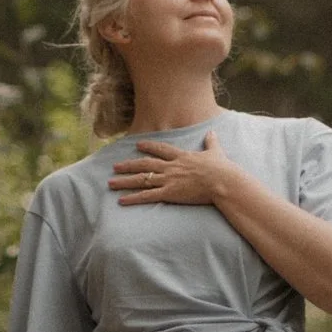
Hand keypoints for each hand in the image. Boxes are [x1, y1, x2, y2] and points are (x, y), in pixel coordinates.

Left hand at [111, 130, 244, 207]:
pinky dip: (133, 198)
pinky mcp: (169, 193)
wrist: (221, 181)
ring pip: (141, 179)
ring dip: (125, 181)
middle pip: (144, 164)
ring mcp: (168, 179)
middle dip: (128, 165)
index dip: (148, 147)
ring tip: (110, 183)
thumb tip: (212, 131)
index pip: (161, 149)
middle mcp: (171, 166)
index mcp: (181, 156)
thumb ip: (211, 142)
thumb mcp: (215, 151)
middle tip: (115, 167)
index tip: (137, 145)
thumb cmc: (221, 168)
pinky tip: (121, 201)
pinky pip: (147, 196)